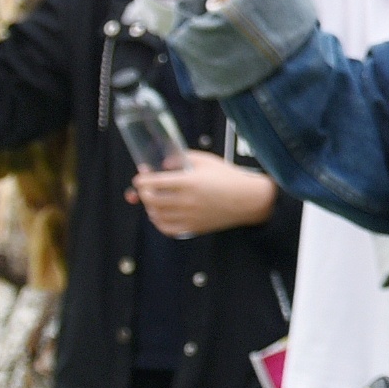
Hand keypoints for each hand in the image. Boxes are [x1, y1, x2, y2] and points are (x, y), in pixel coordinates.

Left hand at [127, 150, 276, 237]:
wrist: (249, 199)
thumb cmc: (229, 178)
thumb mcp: (207, 160)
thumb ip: (183, 158)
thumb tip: (164, 164)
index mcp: (189, 182)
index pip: (154, 182)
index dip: (142, 180)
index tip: (140, 177)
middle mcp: (187, 200)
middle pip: (151, 200)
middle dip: (143, 193)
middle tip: (145, 188)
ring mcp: (190, 216)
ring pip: (157, 215)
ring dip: (150, 207)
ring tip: (153, 201)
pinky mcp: (194, 227)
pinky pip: (167, 229)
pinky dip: (159, 222)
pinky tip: (160, 215)